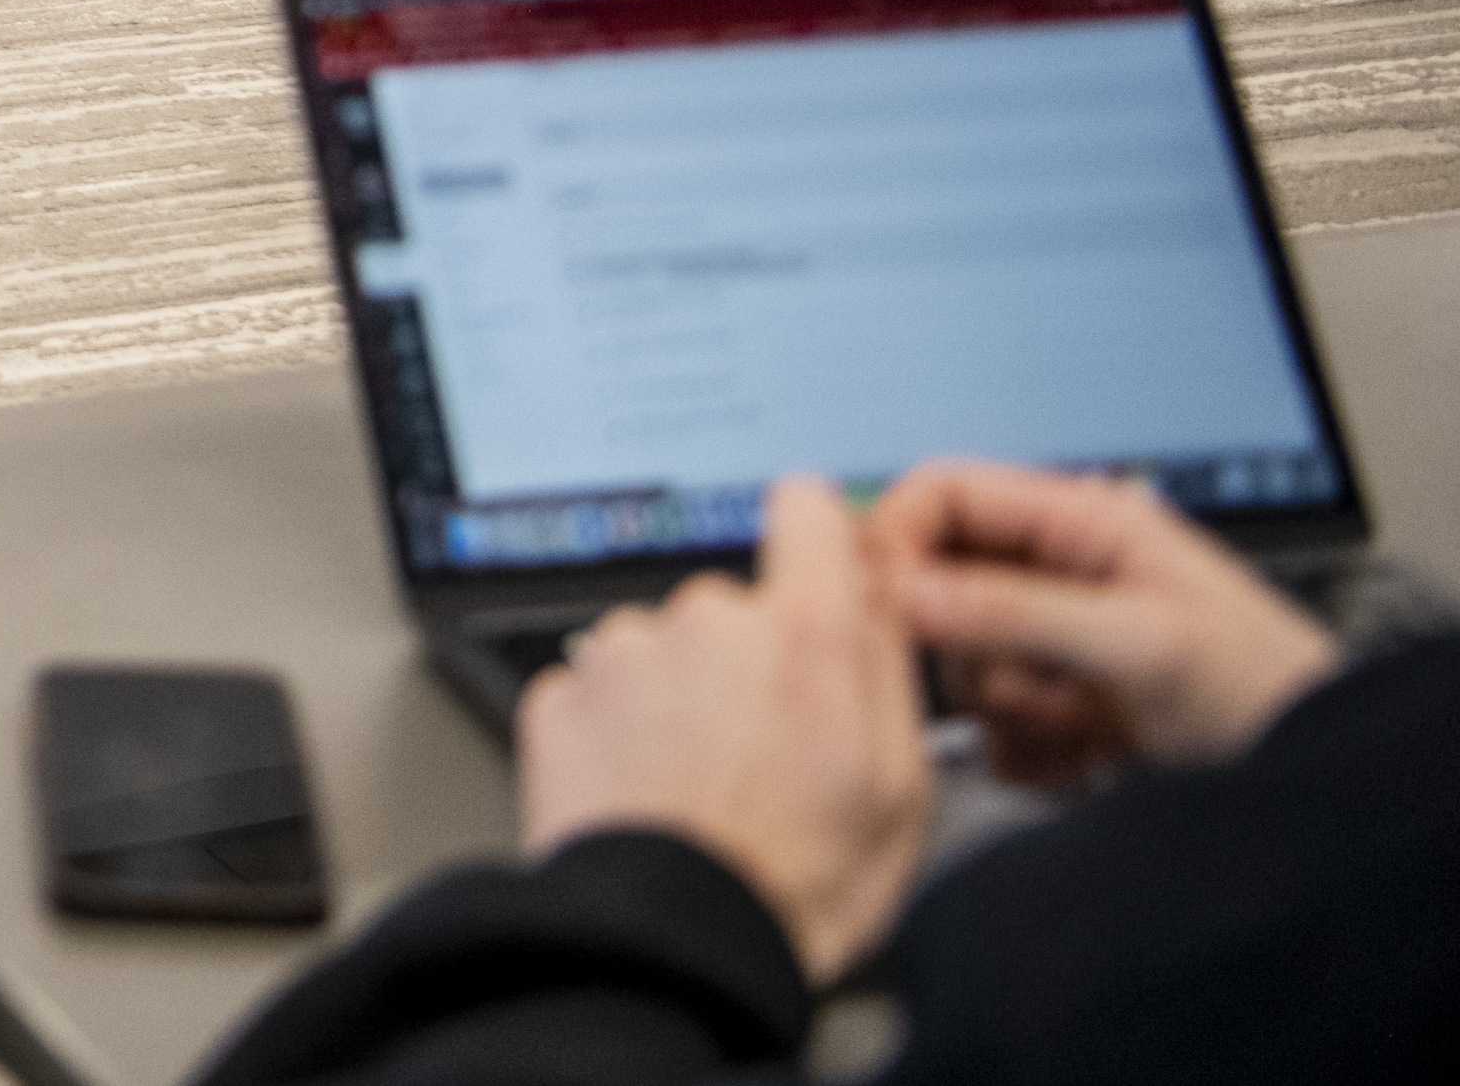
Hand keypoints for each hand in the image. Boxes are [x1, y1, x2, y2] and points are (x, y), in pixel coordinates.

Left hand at [519, 478, 931, 984]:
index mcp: (801, 634)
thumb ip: (887, 667)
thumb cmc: (796, 886)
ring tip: (699, 788)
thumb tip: (874, 595)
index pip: (807, 511)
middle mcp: (705, 621)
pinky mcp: (558, 694)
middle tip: (761, 753)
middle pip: (734, 606)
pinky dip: (617, 731)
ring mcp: (621, 653)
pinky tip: (646, 793)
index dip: (815, 540)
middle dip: (747, 661)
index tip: (817, 572)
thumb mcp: (901, 786)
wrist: (677, 948)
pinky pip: (600, 690)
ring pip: (662, 649)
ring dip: (677, 698)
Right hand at [867, 460, 1340, 786]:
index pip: (943, 491)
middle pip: (937, 581)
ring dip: (1003, 705)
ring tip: (1072, 724)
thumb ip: (1015, 609)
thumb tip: (904, 589)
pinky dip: (1018, 747)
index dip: (900, 537)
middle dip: (968, 646)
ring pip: (960, 658)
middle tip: (1019, 683)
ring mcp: (1054, 637)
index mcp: (1078, 519)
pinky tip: (1076, 756)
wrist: (1319, 777)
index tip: (887, 604)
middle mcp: (1057, 570)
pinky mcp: (1054, 700)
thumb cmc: (1262, 688)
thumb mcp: (1139, 640)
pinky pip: (988, 719)